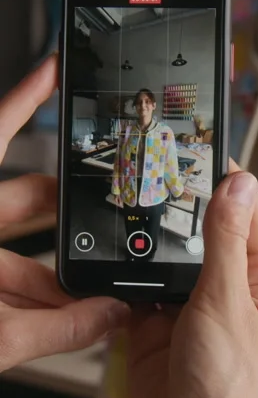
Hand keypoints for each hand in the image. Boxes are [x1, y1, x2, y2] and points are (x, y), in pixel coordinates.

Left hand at [0, 56, 129, 371]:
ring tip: (91, 300)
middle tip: (106, 230)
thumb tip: (106, 317)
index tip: (54, 70)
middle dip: (69, 219)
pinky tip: (62, 319)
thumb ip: (56, 328)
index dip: (27, 98)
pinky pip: (4, 284)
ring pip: (15, 252)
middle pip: (22, 199)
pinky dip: (31, 301)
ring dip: (53, 277)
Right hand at [128, 169, 257, 397]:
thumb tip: (237, 183)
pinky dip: (131, 276)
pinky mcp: (159, 326)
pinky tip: (122, 262)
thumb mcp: (227, 301)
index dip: (225, 179)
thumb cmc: (230, 389)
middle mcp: (230, 288)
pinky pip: (141, 288)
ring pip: (170, 257)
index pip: (246, 212)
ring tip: (135, 212)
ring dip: (155, 243)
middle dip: (182, 207)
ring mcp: (192, 307)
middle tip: (155, 174)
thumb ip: (224, 240)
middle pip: (204, 230)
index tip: (199, 148)